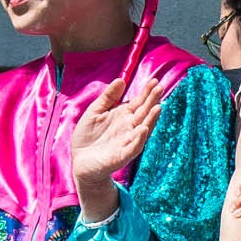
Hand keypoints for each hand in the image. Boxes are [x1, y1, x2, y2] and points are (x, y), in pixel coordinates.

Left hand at [68, 78, 164, 218]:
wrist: (80, 161)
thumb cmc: (88, 137)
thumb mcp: (95, 111)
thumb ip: (108, 97)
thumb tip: (121, 79)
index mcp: (123, 116)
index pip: (138, 102)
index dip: (146, 92)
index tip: (154, 81)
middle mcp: (129, 128)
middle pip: (144, 113)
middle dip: (152, 101)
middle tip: (160, 87)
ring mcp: (127, 142)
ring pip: (143, 129)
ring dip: (151, 119)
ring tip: (158, 107)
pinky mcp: (122, 156)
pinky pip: (134, 147)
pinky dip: (139, 139)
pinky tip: (143, 129)